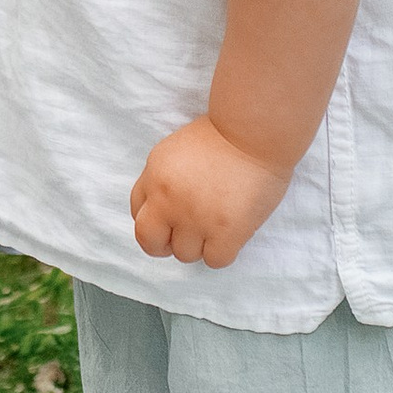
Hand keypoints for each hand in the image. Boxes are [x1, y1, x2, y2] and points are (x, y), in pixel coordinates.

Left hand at [129, 117, 294, 268]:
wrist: (254, 132)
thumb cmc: (222, 135)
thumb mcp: (175, 151)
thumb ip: (163, 179)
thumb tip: (163, 208)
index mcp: (155, 177)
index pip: (137, 213)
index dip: (155, 219)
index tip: (170, 219)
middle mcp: (169, 201)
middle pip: (149, 242)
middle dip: (163, 244)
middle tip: (185, 235)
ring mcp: (196, 219)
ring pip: (185, 255)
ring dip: (199, 245)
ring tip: (217, 224)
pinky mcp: (225, 232)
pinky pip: (214, 260)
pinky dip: (222, 251)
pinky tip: (232, 233)